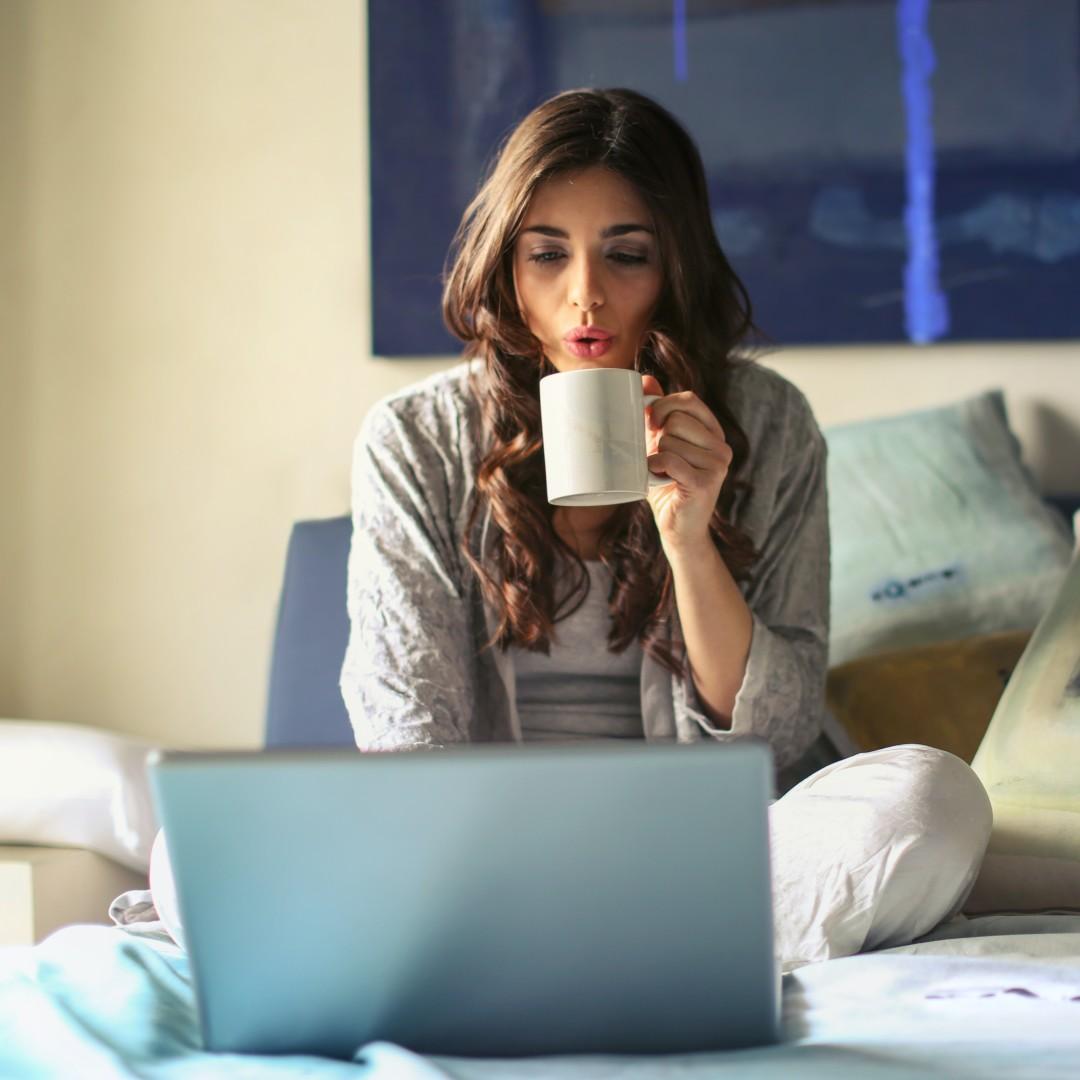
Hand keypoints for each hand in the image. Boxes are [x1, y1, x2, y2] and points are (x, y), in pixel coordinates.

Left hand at [641, 373, 732, 556]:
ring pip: (670, 440)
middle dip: (658, 437)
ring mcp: (718, 464)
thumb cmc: (667, 485)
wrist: (678, 528)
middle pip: (677, 419)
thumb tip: (645, 379)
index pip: (689, 399)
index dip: (663, 405)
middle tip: (658, 458)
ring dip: (656, 457)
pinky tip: (657, 477)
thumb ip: (658, 414)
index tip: (651, 422)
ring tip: (662, 474)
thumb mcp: (660, 444)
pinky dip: (655, 467)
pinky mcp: (707, 482)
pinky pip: (670, 460)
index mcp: (714, 432)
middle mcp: (722, 446)